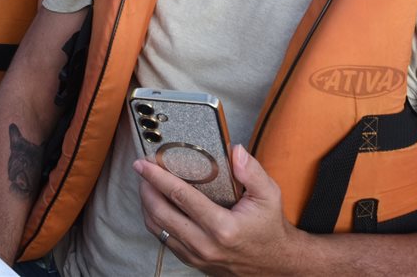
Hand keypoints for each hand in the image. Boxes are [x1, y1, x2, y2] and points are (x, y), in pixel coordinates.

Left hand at [134, 145, 297, 275]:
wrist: (275, 265)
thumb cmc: (269, 229)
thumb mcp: (269, 196)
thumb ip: (252, 172)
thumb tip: (235, 151)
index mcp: (222, 227)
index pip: (180, 197)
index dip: (158, 177)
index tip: (144, 164)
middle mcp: (205, 244)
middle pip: (160, 213)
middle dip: (146, 189)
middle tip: (142, 171)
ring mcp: (197, 256)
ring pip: (158, 229)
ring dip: (147, 205)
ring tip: (147, 185)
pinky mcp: (193, 261)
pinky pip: (164, 240)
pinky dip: (156, 221)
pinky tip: (157, 205)